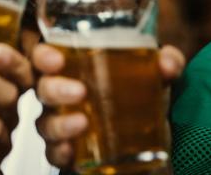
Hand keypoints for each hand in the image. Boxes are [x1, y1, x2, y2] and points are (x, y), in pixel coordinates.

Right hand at [33, 43, 185, 169]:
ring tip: (83, 123)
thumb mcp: (153, 77)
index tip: (56, 60)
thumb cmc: (136, 96)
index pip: (44, 56)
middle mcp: (60, 95)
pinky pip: (53, 154)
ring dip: (60, 123)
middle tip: (80, 91)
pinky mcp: (69, 152)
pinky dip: (60, 152)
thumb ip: (166, 63)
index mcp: (71, 68)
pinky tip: (72, 151)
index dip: (43, 56)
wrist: (146, 139)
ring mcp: (61, 124)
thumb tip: (167, 63)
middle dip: (55, 89)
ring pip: (46, 123)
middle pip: (43, 89)